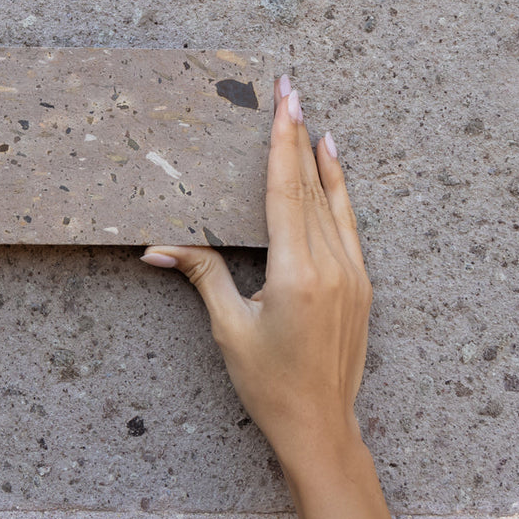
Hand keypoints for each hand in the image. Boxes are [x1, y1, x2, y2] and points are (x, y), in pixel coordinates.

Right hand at [141, 75, 372, 478]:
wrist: (321, 428)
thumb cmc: (269, 384)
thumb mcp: (228, 327)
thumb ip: (201, 275)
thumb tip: (156, 247)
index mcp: (297, 273)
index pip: (285, 191)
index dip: (280, 143)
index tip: (283, 102)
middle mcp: (332, 266)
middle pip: (309, 187)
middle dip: (297, 136)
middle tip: (291, 90)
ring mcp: (353, 275)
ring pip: (335, 203)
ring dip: (322, 161)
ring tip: (314, 122)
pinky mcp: (362, 287)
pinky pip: (349, 227)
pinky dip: (340, 194)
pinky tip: (335, 174)